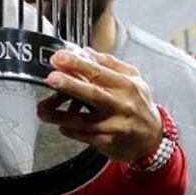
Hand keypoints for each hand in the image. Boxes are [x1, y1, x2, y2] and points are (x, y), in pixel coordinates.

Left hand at [38, 48, 161, 161]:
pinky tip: (60, 125)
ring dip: (60, 115)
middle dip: (70, 85)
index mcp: (126, 86)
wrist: (153, 140)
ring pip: (83, 120)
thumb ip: (112, 65)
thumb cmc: (139, 106)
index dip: (78, 64)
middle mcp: (121, 105)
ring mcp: (114, 125)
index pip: (100, 72)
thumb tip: (88, 52)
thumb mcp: (134, 80)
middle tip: (51, 78)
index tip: (60, 57)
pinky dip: (69, 130)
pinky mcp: (108, 142)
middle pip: (93, 93)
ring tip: (43, 110)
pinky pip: (83, 135)